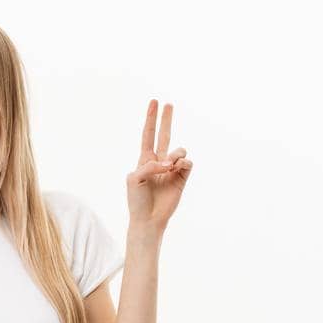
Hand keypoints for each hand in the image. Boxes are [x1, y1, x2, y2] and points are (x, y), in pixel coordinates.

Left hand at [126, 100, 192, 232]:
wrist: (148, 219)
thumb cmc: (137, 200)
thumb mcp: (135, 178)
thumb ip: (150, 165)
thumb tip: (170, 162)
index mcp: (145, 160)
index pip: (148, 135)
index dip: (151, 119)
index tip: (154, 102)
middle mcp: (159, 162)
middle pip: (164, 135)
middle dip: (166, 120)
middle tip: (169, 104)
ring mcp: (171, 170)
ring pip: (179, 151)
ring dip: (176, 154)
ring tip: (170, 164)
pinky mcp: (182, 179)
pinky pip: (187, 163)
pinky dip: (183, 163)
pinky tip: (178, 168)